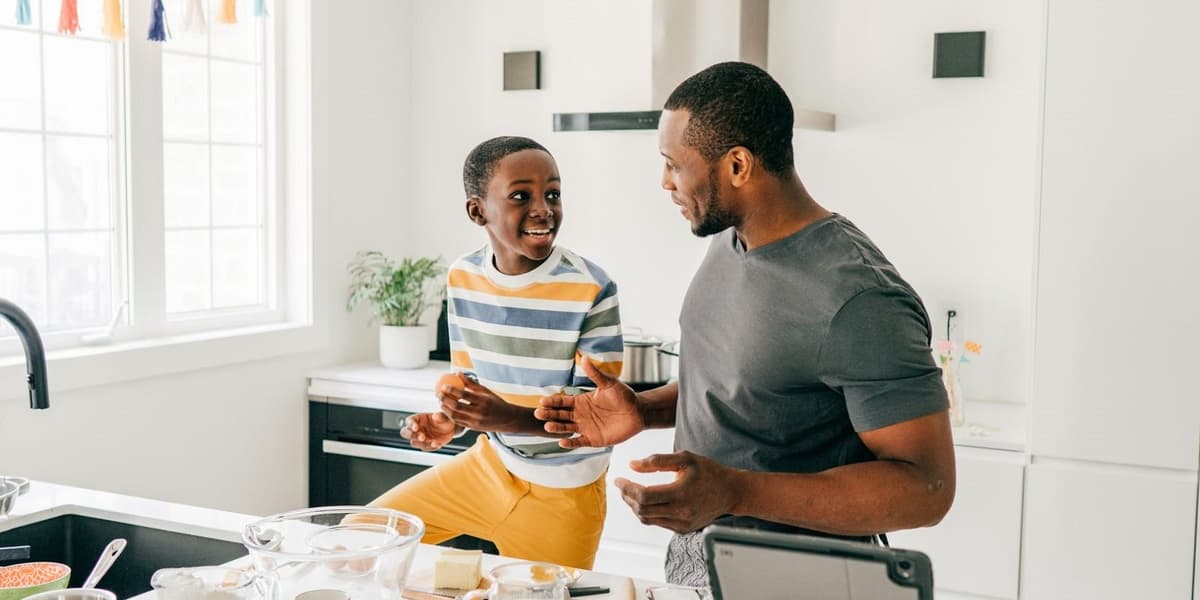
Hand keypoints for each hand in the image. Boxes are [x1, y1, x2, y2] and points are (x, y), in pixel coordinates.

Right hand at [400, 412, 458, 450]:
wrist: (451, 429)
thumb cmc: (445, 420)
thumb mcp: (444, 416)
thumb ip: (440, 416)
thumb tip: (435, 416)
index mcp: (418, 418)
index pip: (409, 421)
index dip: (411, 424)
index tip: (416, 427)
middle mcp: (416, 429)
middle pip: (405, 433)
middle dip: (412, 435)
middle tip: (422, 437)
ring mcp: (420, 438)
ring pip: (413, 442)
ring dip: (421, 443)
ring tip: (432, 442)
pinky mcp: (426, 445)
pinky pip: (425, 448)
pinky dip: (430, 447)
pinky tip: (437, 444)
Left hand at [437, 377, 532, 433]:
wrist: (507, 419)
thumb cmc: (496, 402)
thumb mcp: (486, 391)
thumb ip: (471, 383)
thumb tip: (457, 373)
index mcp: (483, 401)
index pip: (464, 395)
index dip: (452, 390)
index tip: (444, 386)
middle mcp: (479, 412)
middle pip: (457, 406)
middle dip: (445, 400)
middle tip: (439, 394)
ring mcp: (475, 422)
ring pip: (455, 416)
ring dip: (445, 409)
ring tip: (441, 402)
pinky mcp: (473, 428)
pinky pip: (458, 422)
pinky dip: (450, 416)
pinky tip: (446, 410)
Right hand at [535, 357, 644, 447]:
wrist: (638, 412)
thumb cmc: (624, 396)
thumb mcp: (609, 383)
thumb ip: (595, 374)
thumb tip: (584, 357)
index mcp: (581, 401)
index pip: (562, 401)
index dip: (552, 401)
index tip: (541, 401)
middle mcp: (580, 415)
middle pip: (560, 415)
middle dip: (549, 414)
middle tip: (538, 413)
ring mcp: (586, 427)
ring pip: (566, 428)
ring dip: (556, 427)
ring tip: (547, 426)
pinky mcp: (593, 439)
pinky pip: (579, 442)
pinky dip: (570, 442)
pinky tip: (561, 442)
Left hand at [614, 451, 743, 533]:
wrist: (730, 492)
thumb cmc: (709, 472)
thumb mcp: (684, 458)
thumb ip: (657, 461)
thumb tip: (633, 465)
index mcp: (681, 493)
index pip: (643, 495)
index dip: (627, 488)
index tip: (618, 479)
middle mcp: (681, 512)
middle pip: (642, 509)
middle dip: (627, 497)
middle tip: (621, 485)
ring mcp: (682, 523)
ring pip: (647, 519)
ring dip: (634, 506)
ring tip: (629, 493)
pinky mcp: (683, 529)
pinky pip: (657, 523)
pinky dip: (647, 512)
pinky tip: (645, 502)